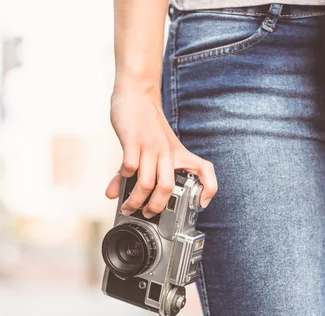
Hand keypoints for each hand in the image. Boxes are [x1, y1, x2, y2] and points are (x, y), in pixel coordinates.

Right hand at [105, 87, 216, 218]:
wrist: (137, 92)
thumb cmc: (145, 122)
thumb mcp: (147, 147)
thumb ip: (134, 172)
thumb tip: (115, 194)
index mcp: (176, 153)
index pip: (204, 169)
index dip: (209, 188)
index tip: (202, 203)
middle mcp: (166, 151)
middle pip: (168, 187)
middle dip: (156, 206)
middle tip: (146, 214)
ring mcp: (150, 146)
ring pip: (148, 182)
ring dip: (136, 199)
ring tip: (128, 207)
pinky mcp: (133, 139)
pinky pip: (130, 165)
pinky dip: (124, 177)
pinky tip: (121, 177)